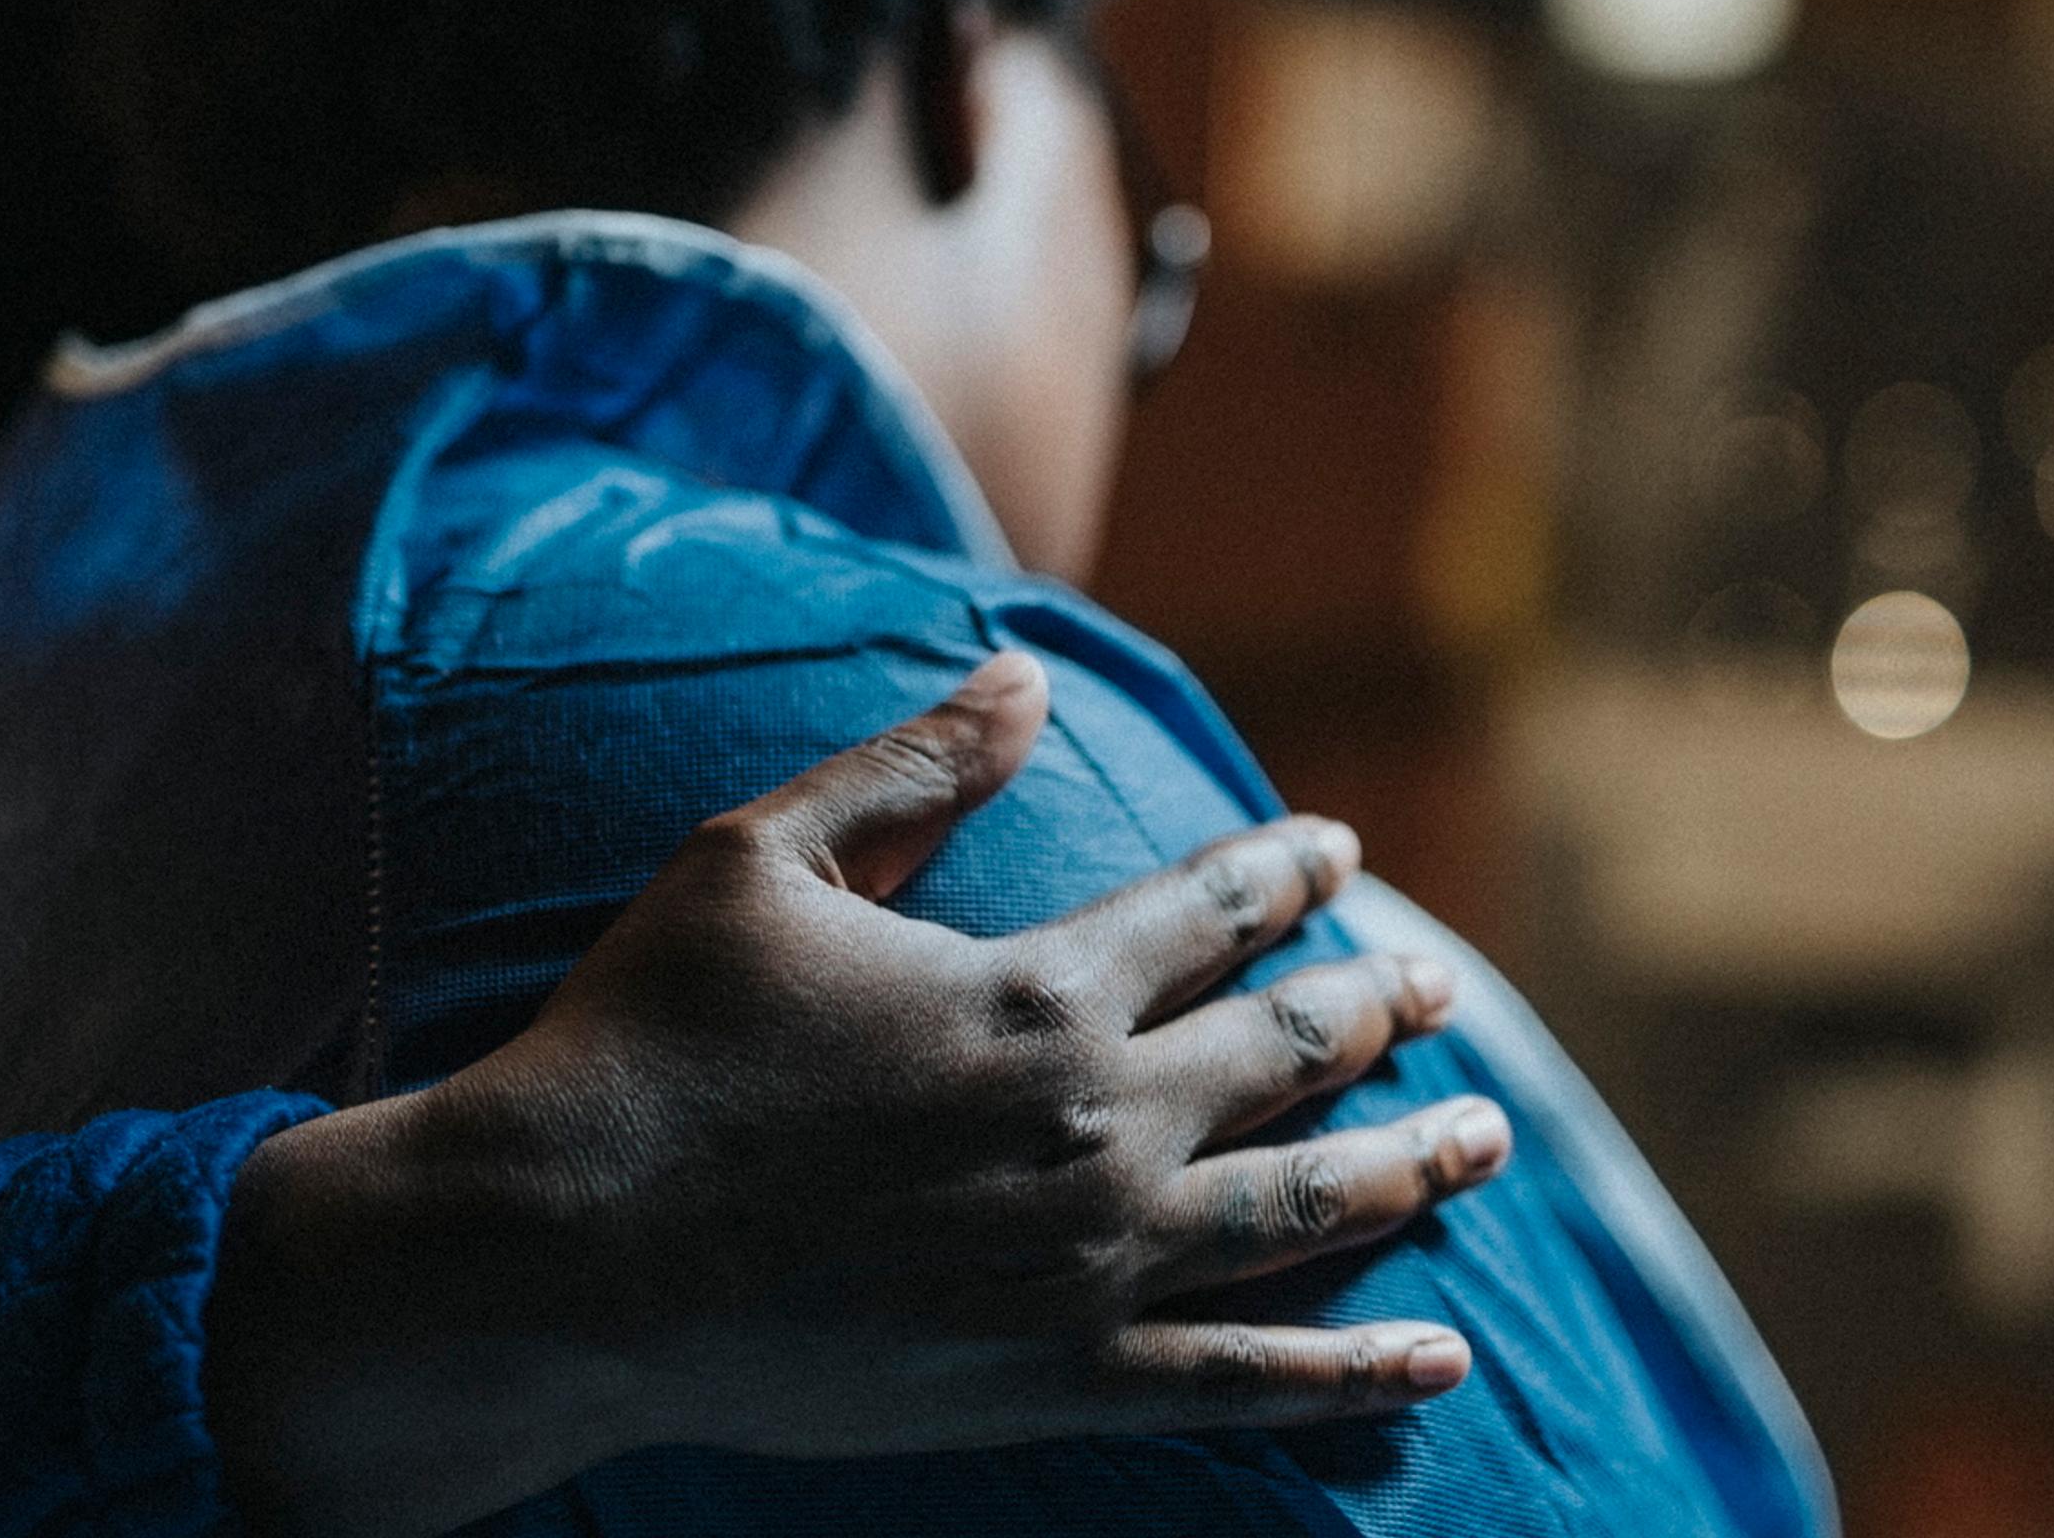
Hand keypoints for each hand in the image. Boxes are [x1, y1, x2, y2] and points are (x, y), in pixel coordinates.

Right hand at [203, 653, 1509, 1534]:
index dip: (1291, 871)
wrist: (565, 1254)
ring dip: (1410, 1166)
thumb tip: (1026, 675)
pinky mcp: (1057, 1379)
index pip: (1215, 910)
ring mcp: (1088, 1263)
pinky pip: (1248, 1379)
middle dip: (1378, 1009)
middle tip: (1441, 991)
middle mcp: (1095, 1124)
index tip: (1344, 852)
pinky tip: (1443, 1359)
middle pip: (1289, 1052)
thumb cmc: (646, 1038)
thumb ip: (910, 769)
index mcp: (1035, 988)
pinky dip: (1357, 1370)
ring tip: (1488, 1138)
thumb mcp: (759, 857)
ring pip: (1304, 1206)